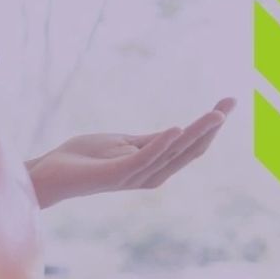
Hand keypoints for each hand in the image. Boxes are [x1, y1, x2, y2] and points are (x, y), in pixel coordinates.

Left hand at [27, 98, 234, 207]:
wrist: (48, 172)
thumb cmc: (82, 158)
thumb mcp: (123, 143)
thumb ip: (150, 141)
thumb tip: (178, 131)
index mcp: (153, 166)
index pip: (190, 146)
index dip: (211, 126)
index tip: (228, 102)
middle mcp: (150, 175)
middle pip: (190, 150)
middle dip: (211, 126)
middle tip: (230, 102)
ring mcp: (134, 176)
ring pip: (173, 153)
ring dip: (196, 131)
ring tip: (215, 114)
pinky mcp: (117, 174)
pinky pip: (144, 159)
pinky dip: (162, 144)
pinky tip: (176, 128)